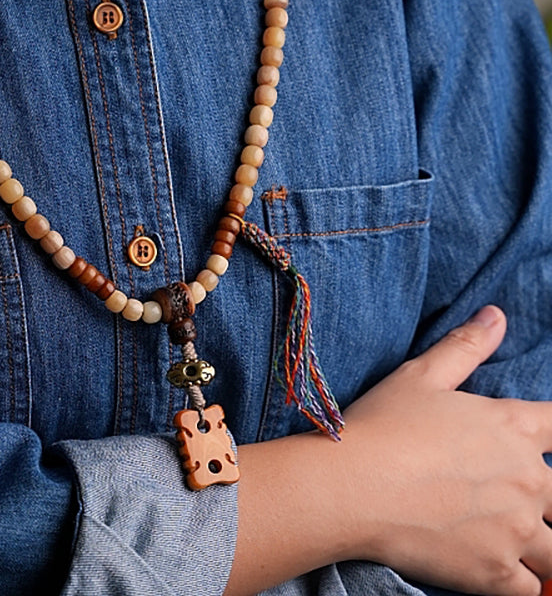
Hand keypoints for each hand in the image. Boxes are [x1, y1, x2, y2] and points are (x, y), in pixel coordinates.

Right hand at [341, 305, 551, 595]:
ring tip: (519, 543)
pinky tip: (502, 573)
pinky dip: (524, 584)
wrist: (350, 486)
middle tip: (515, 499)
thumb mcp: (420, 376)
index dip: (551, 432)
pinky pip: (534, 591)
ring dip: (544, 548)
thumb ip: (465, 346)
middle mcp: (527, 480)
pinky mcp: (497, 574)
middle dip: (548, 499)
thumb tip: (496, 314)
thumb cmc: (382, 426)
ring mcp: (516, 531)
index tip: (537, 442)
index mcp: (513, 429)